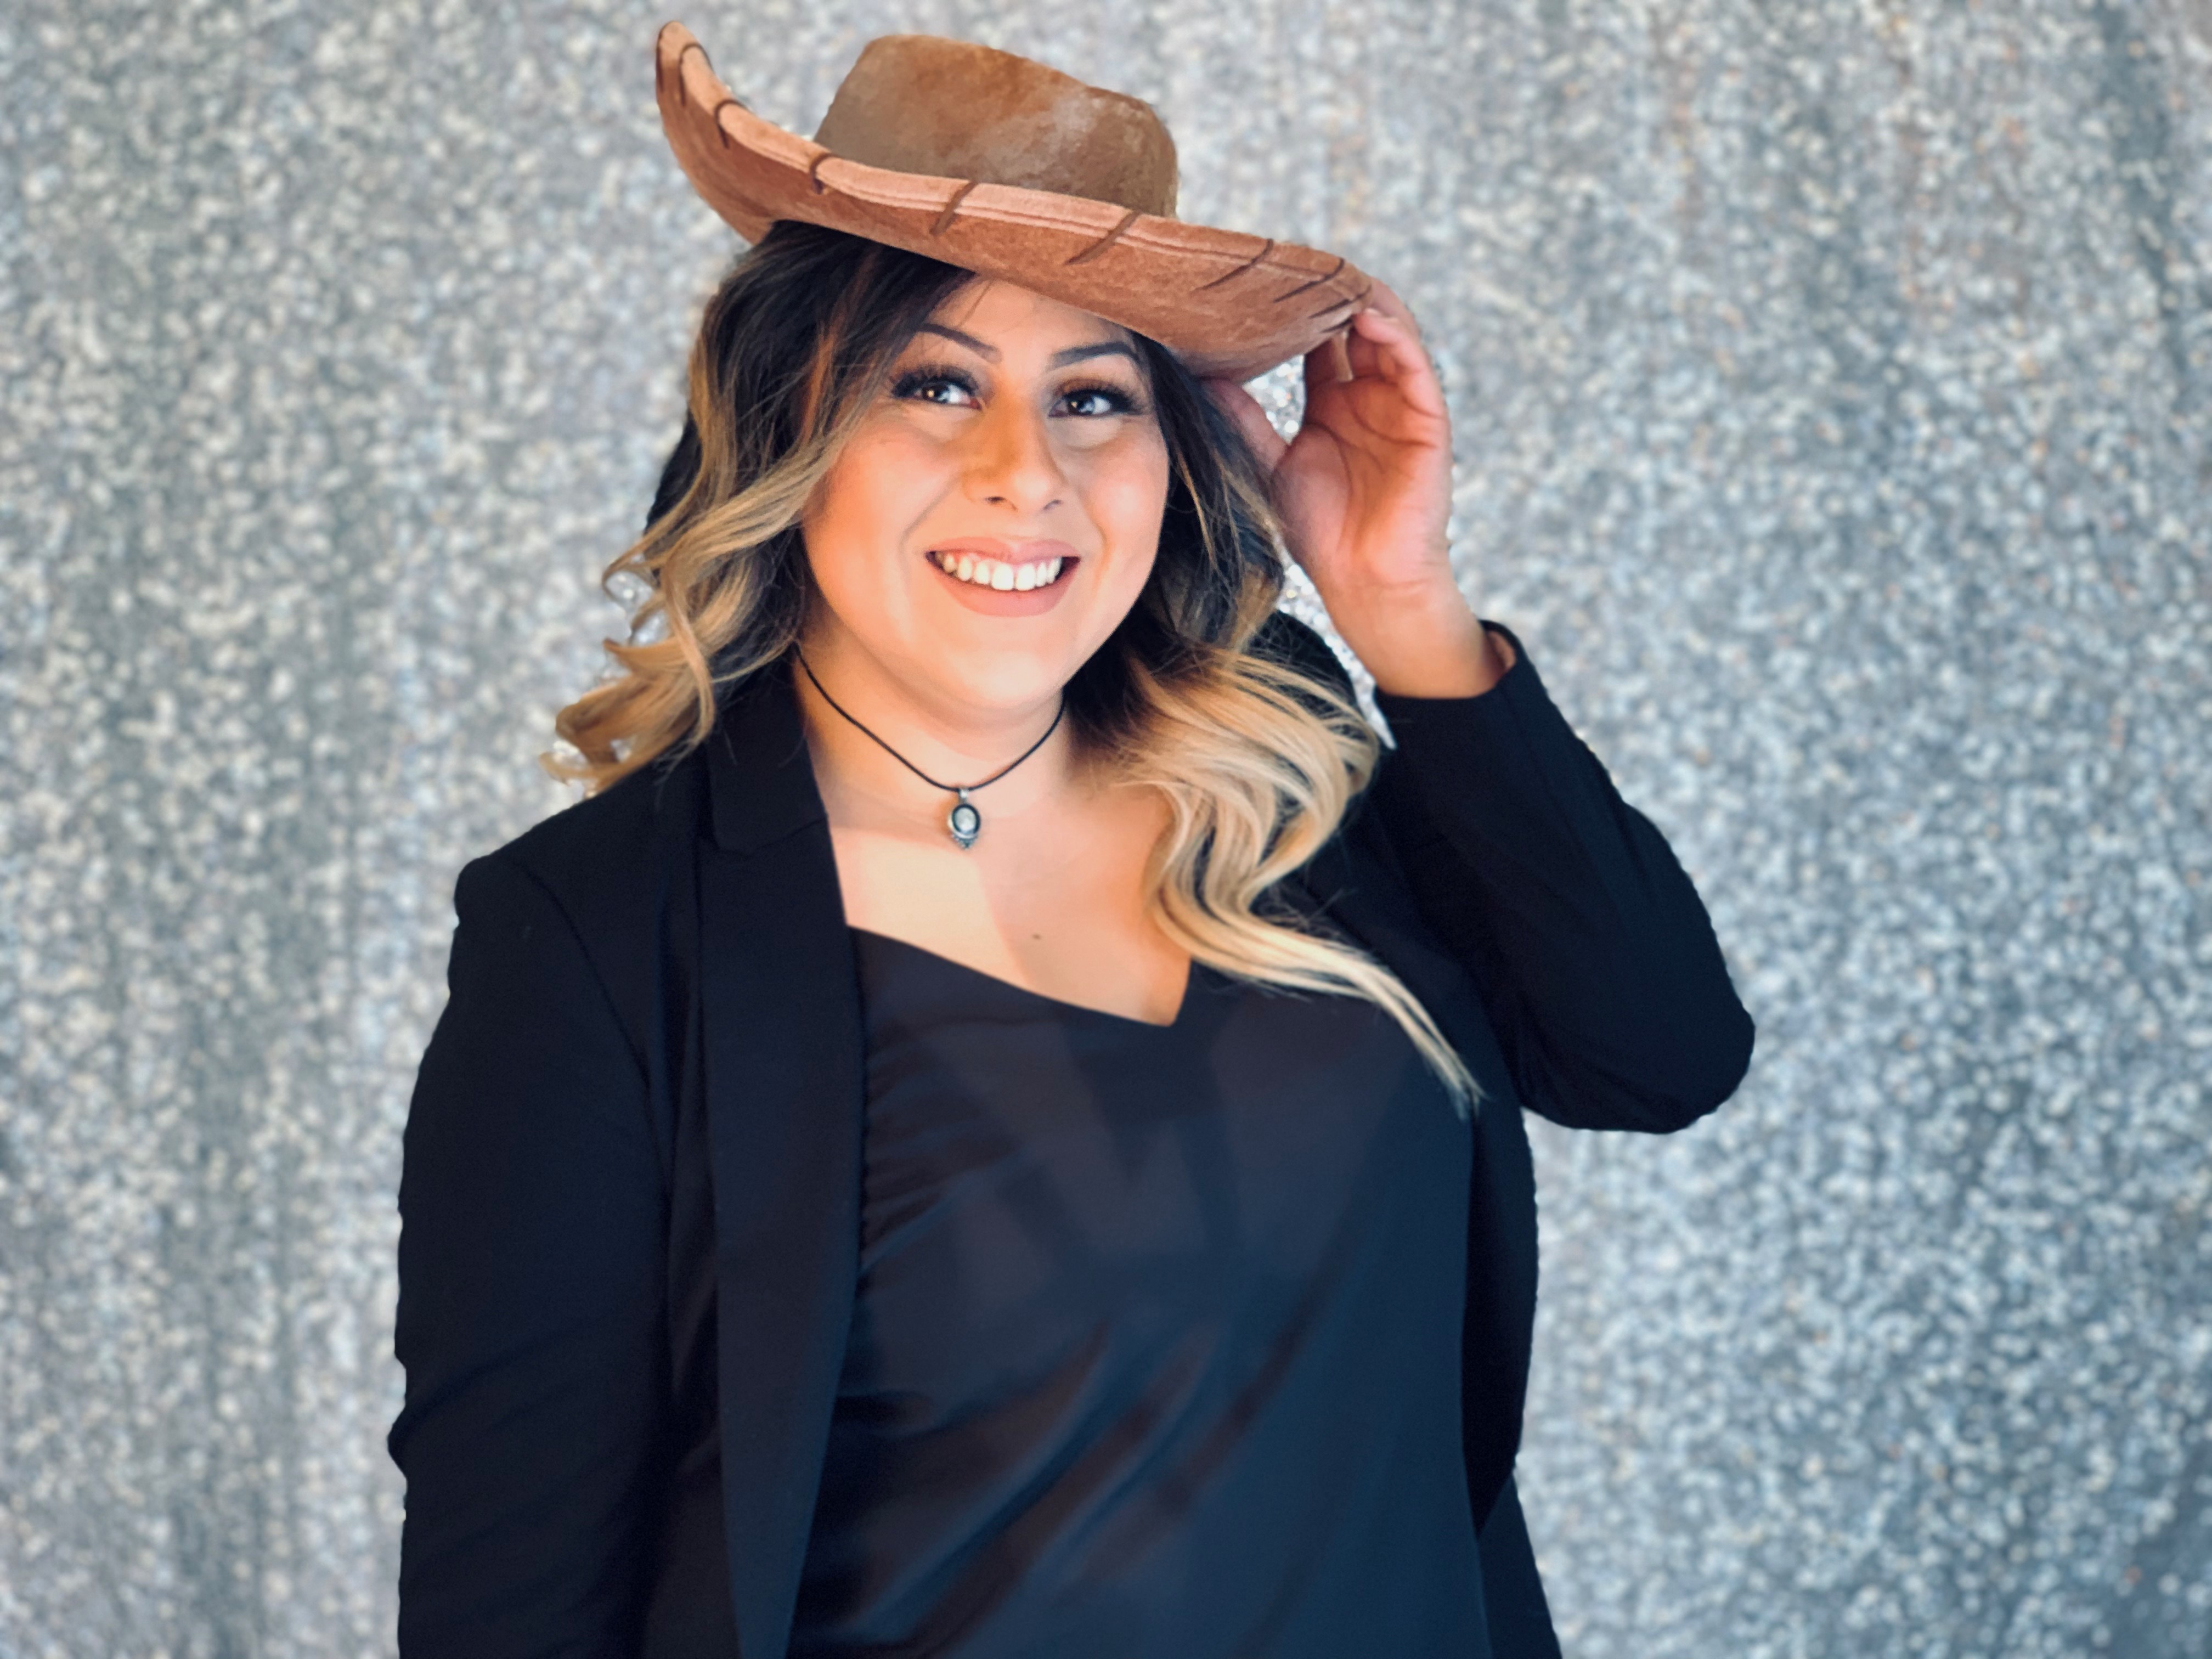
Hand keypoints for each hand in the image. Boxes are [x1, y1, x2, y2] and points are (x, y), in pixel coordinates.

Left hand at [1203, 282, 1503, 697]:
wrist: (1363, 581)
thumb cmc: (1319, 531)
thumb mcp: (1268, 464)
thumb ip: (1243, 419)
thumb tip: (1202, 375)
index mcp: (1332, 401)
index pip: (1317, 338)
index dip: (1295, 308)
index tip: (1260, 280)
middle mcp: (1368, 394)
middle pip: (1353, 323)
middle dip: (1329, 290)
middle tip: (1293, 259)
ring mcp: (1400, 404)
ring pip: (1387, 332)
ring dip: (1363, 299)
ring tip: (1331, 271)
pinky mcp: (1427, 420)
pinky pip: (1414, 365)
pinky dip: (1393, 334)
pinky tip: (1365, 314)